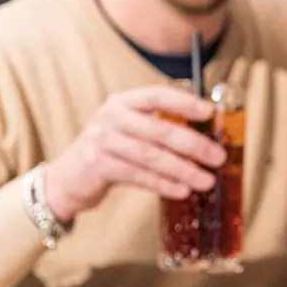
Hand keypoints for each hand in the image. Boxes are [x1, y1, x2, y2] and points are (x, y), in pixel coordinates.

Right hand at [44, 86, 227, 222]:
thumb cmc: (110, 153)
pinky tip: (182, 190)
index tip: (209, 111)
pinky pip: (139, 175)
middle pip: (159, 129)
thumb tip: (206, 141)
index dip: (184, 102)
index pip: (156, 95)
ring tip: (206, 181)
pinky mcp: (98, 166)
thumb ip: (159, 130)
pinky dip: (163, 184)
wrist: (68, 179)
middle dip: (194, 144)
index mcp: (123, 102)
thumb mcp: (130, 132)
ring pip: (151, 156)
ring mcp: (102, 140)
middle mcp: (111, 116)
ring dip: (183, 170)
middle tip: (218, 158)